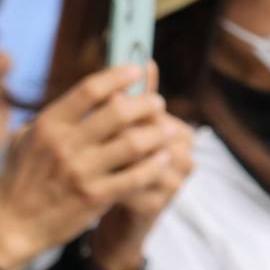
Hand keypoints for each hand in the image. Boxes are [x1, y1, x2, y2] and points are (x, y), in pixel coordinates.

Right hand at [0, 65, 173, 269]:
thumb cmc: (19, 181)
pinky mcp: (95, 197)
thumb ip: (51, 119)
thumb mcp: (23, 141)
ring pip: (134, 143)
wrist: (13, 226)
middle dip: (145, 103)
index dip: (118, 76)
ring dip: (156, 133)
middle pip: (119, 112)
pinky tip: (162, 158)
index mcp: (47, 125)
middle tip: (158, 102)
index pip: (90, 90)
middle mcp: (65, 145)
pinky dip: (154, 164)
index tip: (136, 70)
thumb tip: (81, 98)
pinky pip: (136, 176)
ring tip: (167, 129)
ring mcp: (81, 172)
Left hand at [85, 113, 194, 269]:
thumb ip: (134, 98)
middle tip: (88, 128)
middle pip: (149, 137)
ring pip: (138, 162)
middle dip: (117, 131)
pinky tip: (87, 177)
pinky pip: (129, 187)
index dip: (127, 106)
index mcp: (183, 134)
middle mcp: (185, 158)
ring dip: (109, 157)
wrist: (119, 206)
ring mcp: (174, 184)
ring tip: (84, 153)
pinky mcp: (157, 205)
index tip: (104, 100)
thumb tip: (144, 63)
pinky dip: (107, 181)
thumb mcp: (126, 128)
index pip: (156, 114)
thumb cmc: (120, 158)